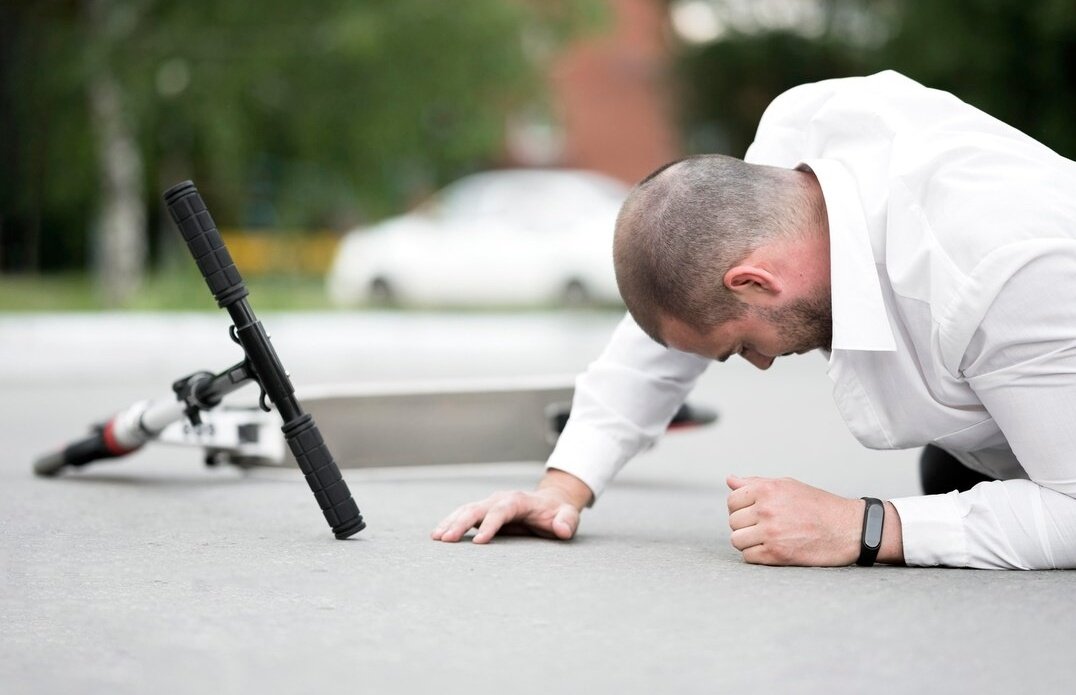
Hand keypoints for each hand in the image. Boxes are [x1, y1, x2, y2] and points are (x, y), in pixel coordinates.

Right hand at [431, 469, 591, 543]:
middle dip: (460, 523)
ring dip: (450, 522)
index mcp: (518, 500)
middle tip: (445, 540)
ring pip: (466, 510)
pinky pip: (464, 515)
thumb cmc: (558, 513)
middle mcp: (500, 499)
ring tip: (436, 537)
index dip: (490, 525)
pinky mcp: (484, 511)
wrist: (550, 503)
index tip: (480, 542)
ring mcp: (490, 504)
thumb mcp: (568, 516)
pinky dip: (450, 523)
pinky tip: (438, 535)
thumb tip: (562, 529)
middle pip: (477, 508)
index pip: (501, 511)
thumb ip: (567, 521)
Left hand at [726, 475, 861, 565]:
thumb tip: (729, 480)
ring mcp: (770, 533)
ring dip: (748, 542)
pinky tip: (771, 549)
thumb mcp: (788, 486)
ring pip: (737, 540)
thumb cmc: (819, 505)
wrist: (849, 529)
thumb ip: (756, 483)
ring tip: (765, 539)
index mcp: (767, 489)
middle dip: (745, 525)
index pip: (732, 501)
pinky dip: (756, 555)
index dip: (740, 508)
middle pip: (733, 522)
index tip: (753, 513)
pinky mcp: (777, 555)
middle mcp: (766, 509)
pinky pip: (748, 557)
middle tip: (763, 527)